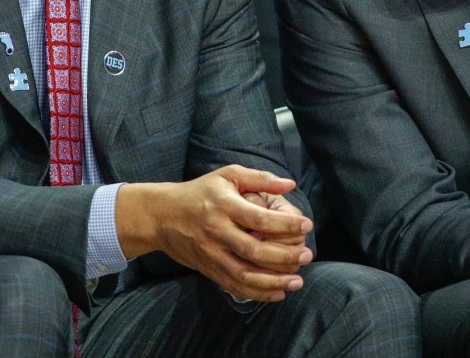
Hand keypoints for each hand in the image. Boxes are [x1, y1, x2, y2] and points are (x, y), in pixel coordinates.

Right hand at [116, 165, 312, 301]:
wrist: (162, 215)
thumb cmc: (200, 192)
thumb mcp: (227, 175)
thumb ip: (259, 178)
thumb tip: (290, 185)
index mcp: (223, 205)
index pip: (259, 218)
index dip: (285, 224)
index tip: (306, 225)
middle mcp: (217, 231)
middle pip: (254, 250)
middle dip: (285, 256)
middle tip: (307, 254)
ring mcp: (211, 253)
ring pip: (245, 274)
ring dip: (275, 281)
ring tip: (298, 281)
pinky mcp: (208, 269)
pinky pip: (235, 286)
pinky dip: (258, 293)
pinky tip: (278, 293)